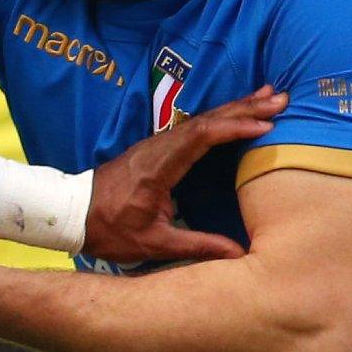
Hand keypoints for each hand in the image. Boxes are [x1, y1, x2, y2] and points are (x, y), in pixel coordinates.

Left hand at [84, 86, 285, 263]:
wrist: (71, 213)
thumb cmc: (107, 229)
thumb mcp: (152, 243)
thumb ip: (197, 246)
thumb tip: (239, 255)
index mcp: (157, 166)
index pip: (199, 137)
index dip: (233, 127)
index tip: (264, 125)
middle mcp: (157, 147)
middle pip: (206, 120)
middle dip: (244, 108)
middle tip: (280, 98)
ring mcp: (156, 145)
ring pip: (201, 119)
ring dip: (235, 108)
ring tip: (268, 97)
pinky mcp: (157, 148)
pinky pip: (194, 127)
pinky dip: (220, 118)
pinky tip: (236, 114)